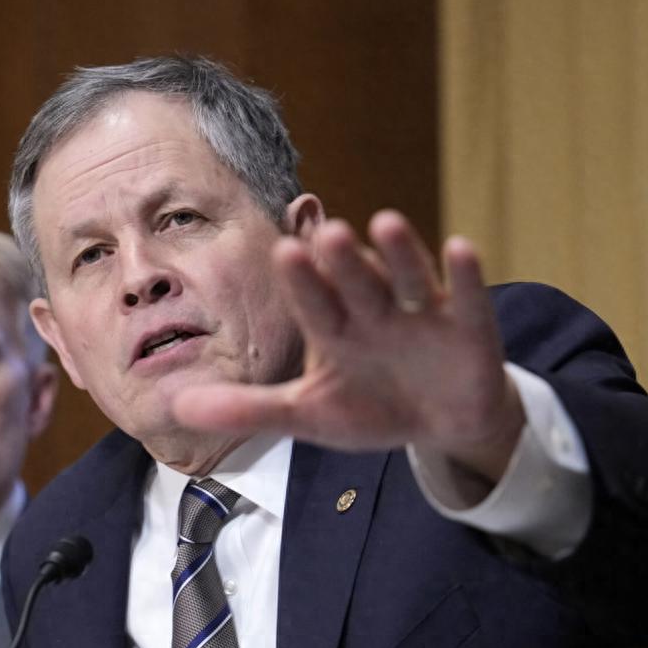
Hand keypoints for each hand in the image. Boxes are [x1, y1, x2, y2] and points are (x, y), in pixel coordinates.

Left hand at [171, 209, 524, 483]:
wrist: (440, 423)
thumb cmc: (371, 407)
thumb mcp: (308, 414)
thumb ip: (249, 408)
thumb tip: (177, 408)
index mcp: (335, 328)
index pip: (314, 303)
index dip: (303, 282)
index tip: (283, 251)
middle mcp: (376, 311)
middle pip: (357, 283)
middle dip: (343, 262)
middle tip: (325, 234)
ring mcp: (424, 315)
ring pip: (409, 278)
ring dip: (399, 253)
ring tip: (385, 224)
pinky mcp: (470, 327)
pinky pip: (468, 298)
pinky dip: (466, 277)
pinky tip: (460, 248)